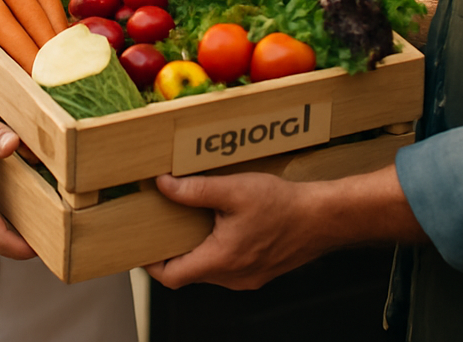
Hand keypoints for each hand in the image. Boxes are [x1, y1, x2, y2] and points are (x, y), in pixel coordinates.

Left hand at [145, 172, 328, 289]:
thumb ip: (196, 189)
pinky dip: (216, 249)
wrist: (322, 218)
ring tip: (190, 220)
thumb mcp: (234, 189)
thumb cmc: (283, 205)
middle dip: (173, 252)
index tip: (141, 246)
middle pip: (189, 273)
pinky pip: (227, 266)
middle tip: (162, 226)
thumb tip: (164, 185)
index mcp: (221, 260)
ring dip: (196, 249)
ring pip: (209, 269)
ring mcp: (247, 277)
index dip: (151, 264)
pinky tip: (221, 224)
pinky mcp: (259, 271)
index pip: (172, 276)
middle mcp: (232, 276)